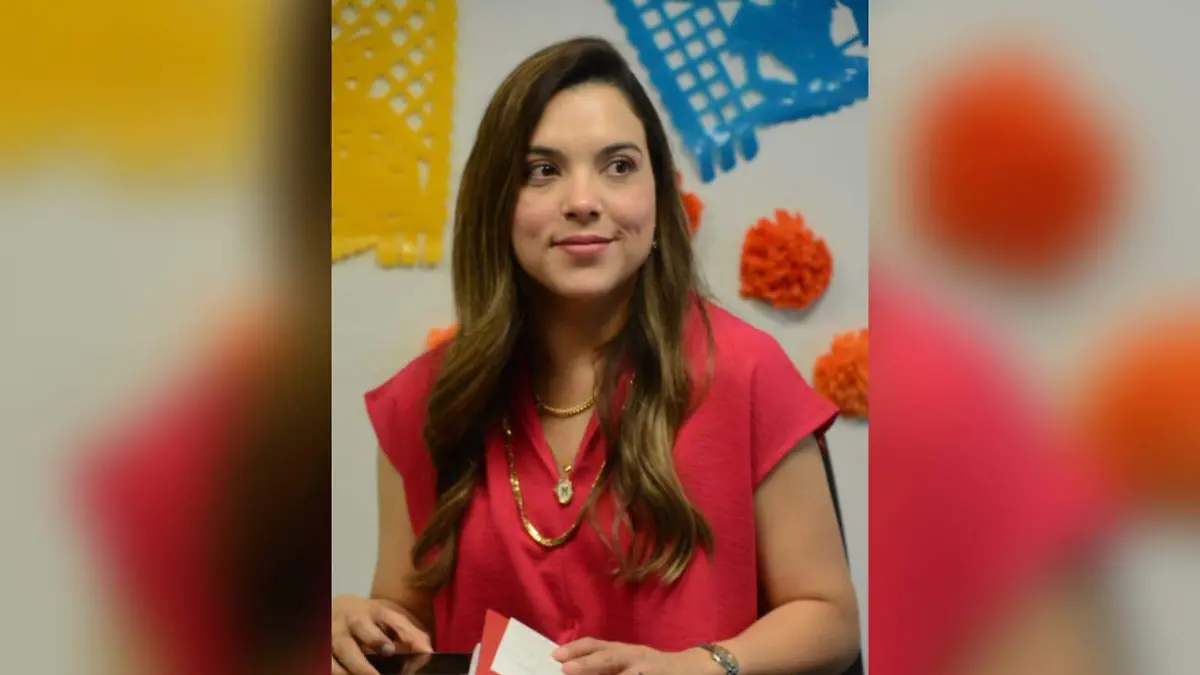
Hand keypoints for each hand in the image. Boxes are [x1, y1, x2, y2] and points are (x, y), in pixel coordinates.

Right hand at [331, 594, 431, 674]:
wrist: (334, 609)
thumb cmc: (368, 618)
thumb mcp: (388, 618)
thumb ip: (409, 634)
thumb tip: (427, 652)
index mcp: (363, 614)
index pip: (368, 625)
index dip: (377, 638)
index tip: (388, 650)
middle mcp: (342, 626)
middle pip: (347, 646)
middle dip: (360, 665)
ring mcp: (328, 640)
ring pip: (332, 662)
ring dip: (347, 674)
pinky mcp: (320, 653)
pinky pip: (325, 667)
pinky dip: (334, 673)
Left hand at [553, 639, 721, 674]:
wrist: (696, 668)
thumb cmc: (655, 668)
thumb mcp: (631, 661)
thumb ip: (606, 665)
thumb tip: (571, 668)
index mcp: (625, 651)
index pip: (597, 645)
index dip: (576, 649)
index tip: (555, 656)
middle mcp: (635, 657)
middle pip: (610, 657)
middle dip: (587, 663)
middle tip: (566, 669)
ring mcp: (649, 669)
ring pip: (628, 674)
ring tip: (582, 674)